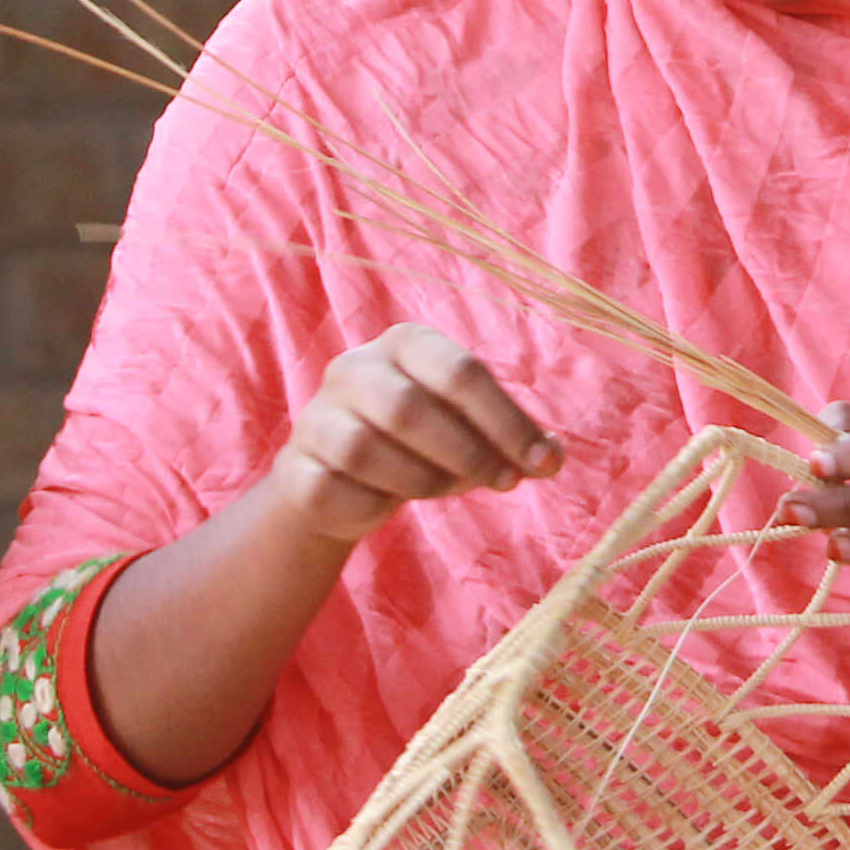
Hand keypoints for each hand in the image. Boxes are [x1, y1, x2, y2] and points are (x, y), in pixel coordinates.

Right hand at [257, 323, 561, 546]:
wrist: (339, 483)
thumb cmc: (421, 446)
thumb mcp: (472, 433)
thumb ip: (513, 441)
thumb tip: (552, 457)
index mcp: (406, 344)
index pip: (460, 371)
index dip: (507, 420)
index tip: (542, 462)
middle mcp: (354, 368)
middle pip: (409, 407)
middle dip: (468, 453)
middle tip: (503, 482)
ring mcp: (317, 415)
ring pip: (367, 450)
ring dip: (422, 480)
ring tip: (443, 488)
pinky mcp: (297, 466)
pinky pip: (336, 489)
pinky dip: (373, 505)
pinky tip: (384, 504)